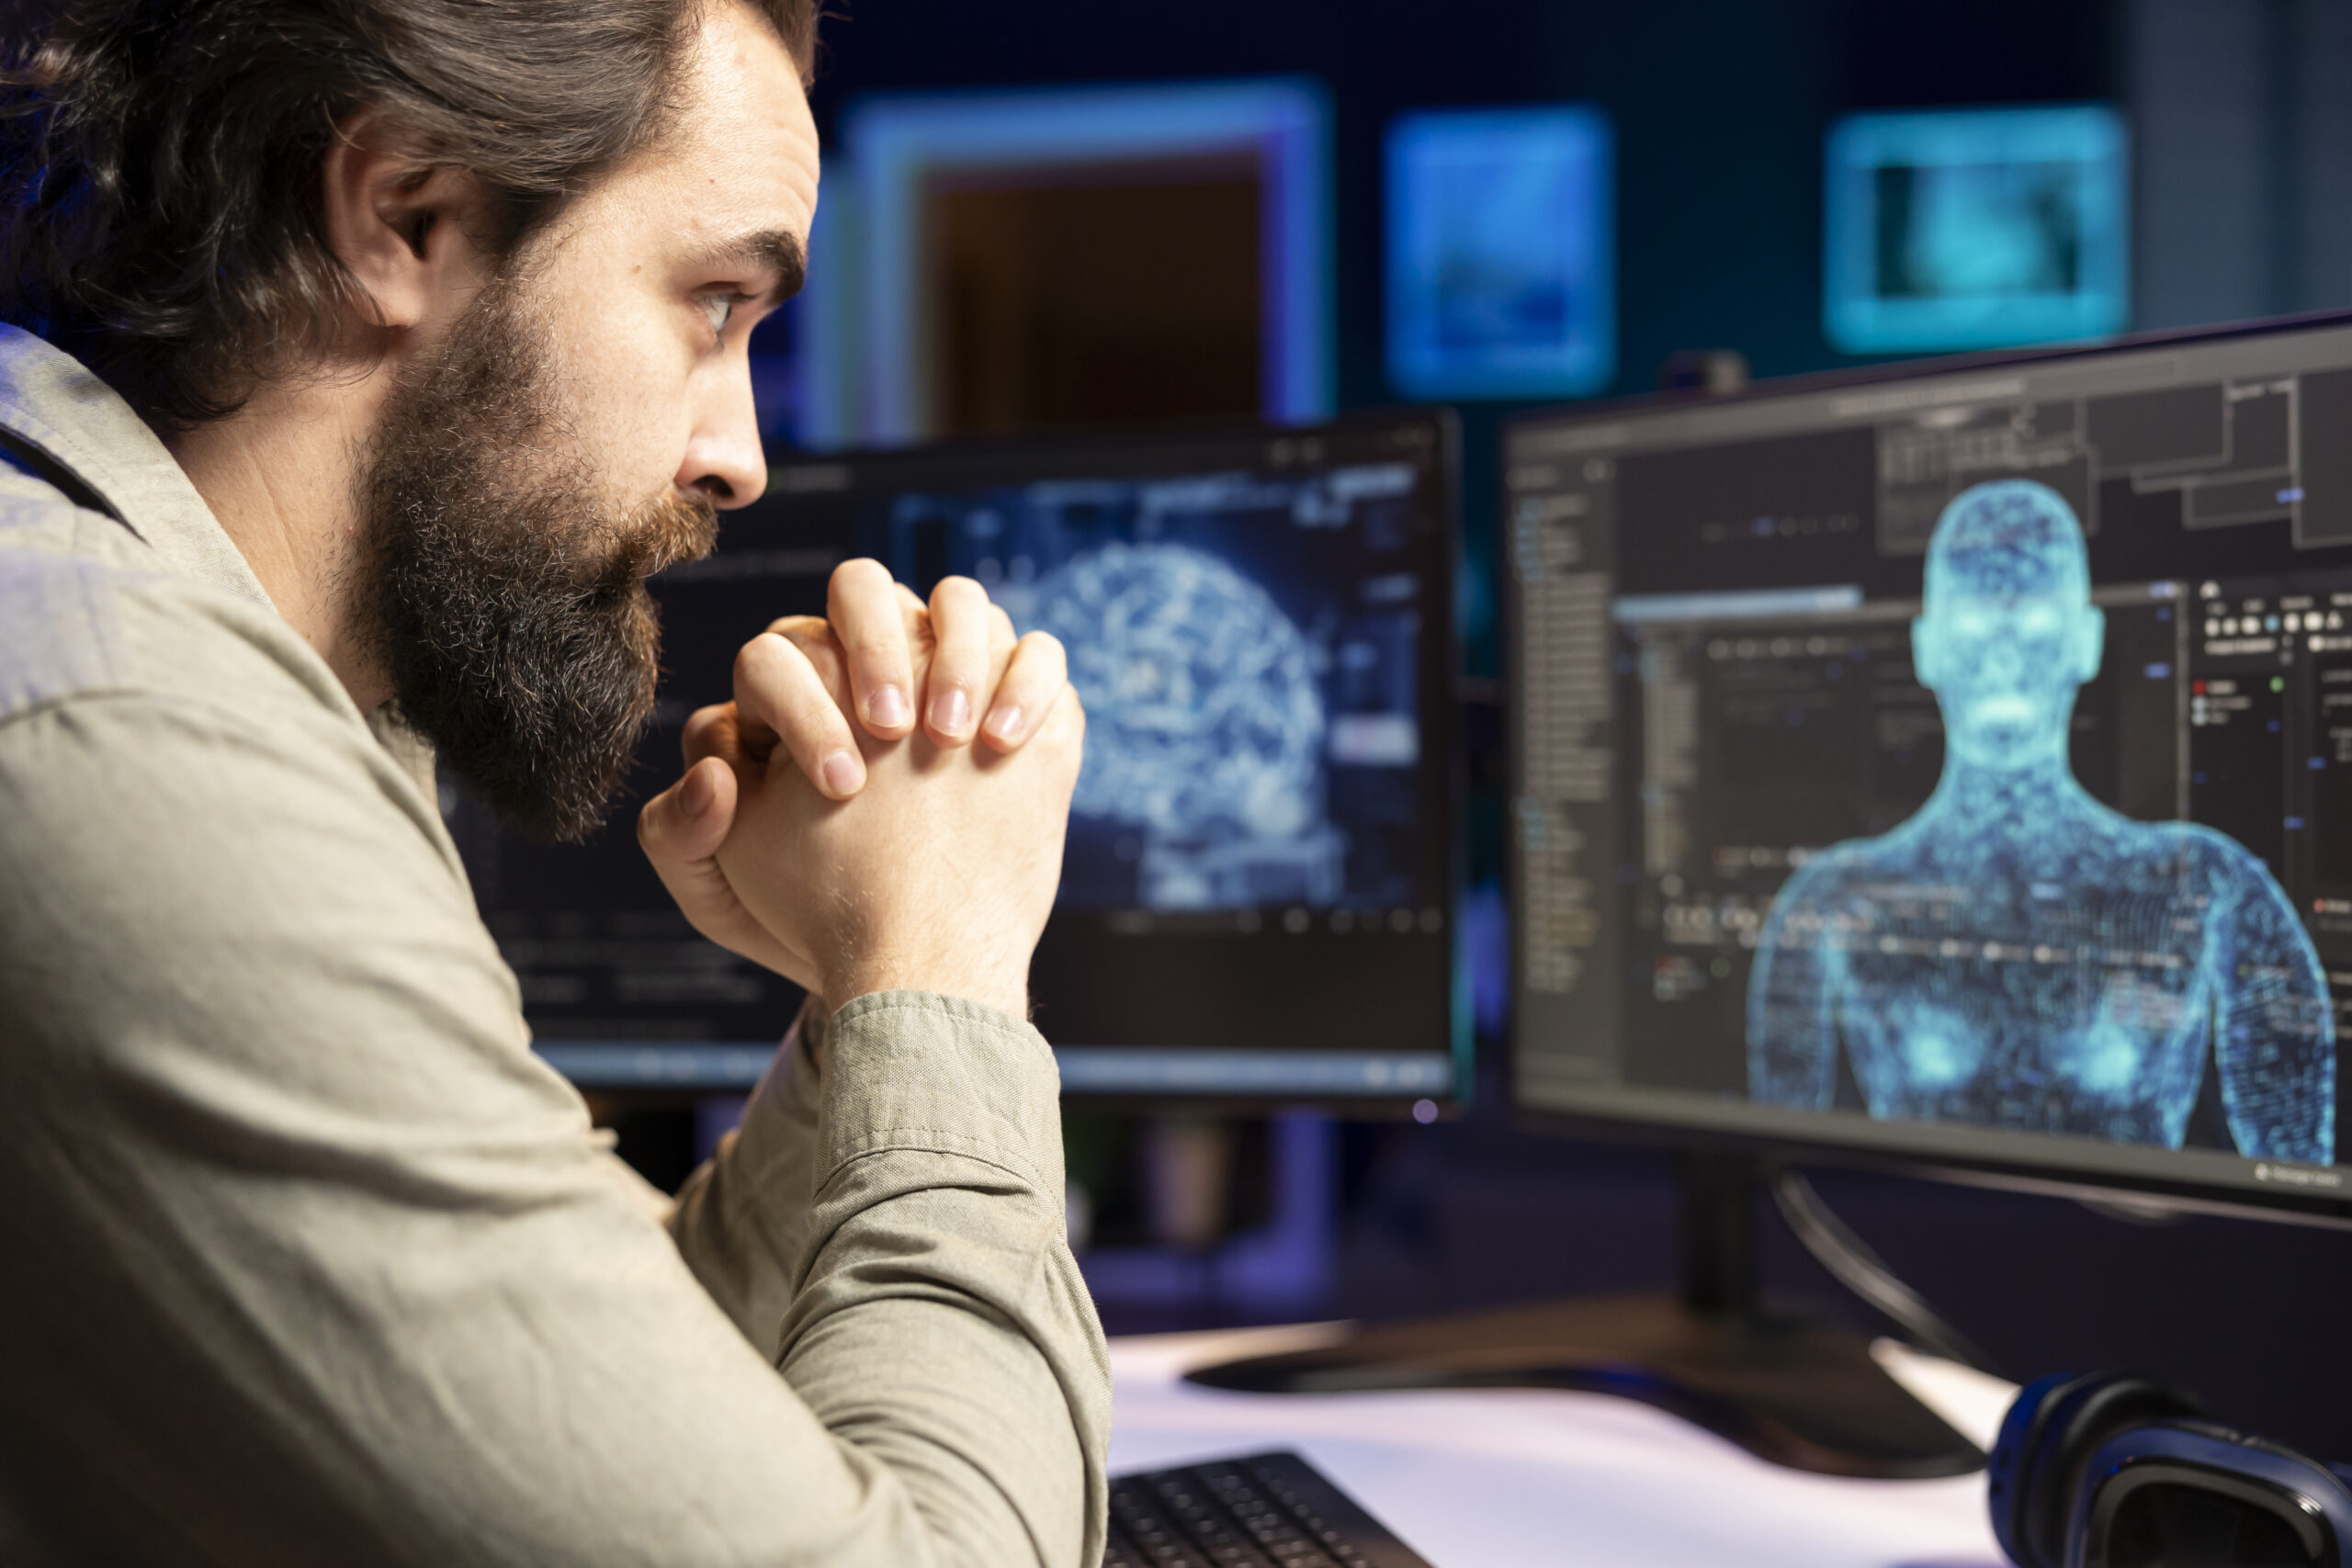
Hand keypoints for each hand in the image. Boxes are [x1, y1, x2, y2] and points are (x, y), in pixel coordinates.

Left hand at [636, 563, 1072, 998]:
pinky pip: (1035, 654)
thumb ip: (676, 836)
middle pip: (861, 590)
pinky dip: (1026, 680)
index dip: (802, 705)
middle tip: (894, 727)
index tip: (840, 785)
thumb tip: (712, 773)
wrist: (909, 963)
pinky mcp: (1018, 704)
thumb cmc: (810, 922)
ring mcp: (948, 677)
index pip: (778, 654)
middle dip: (875, 645)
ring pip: (956, 602)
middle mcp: (867, 668)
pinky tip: (1006, 744)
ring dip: (958, 651)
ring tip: (955, 737)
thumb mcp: (721, 896)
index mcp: (787, 696)